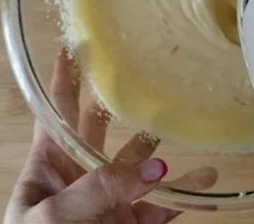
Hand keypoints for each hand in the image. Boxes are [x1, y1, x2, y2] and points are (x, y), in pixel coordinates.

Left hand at [4, 51, 217, 223]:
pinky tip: (207, 179)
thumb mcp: (53, 216)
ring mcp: (107, 203)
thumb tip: (153, 168)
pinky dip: (186, 194)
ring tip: (184, 120)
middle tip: (136, 71)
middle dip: (117, 102)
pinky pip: (162, 208)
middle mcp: (78, 179)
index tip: (70, 46)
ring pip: (139, 168)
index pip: (54, 113)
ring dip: (160, 147)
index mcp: (46, 166)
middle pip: (100, 130)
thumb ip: (97, 190)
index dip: (61, 81)